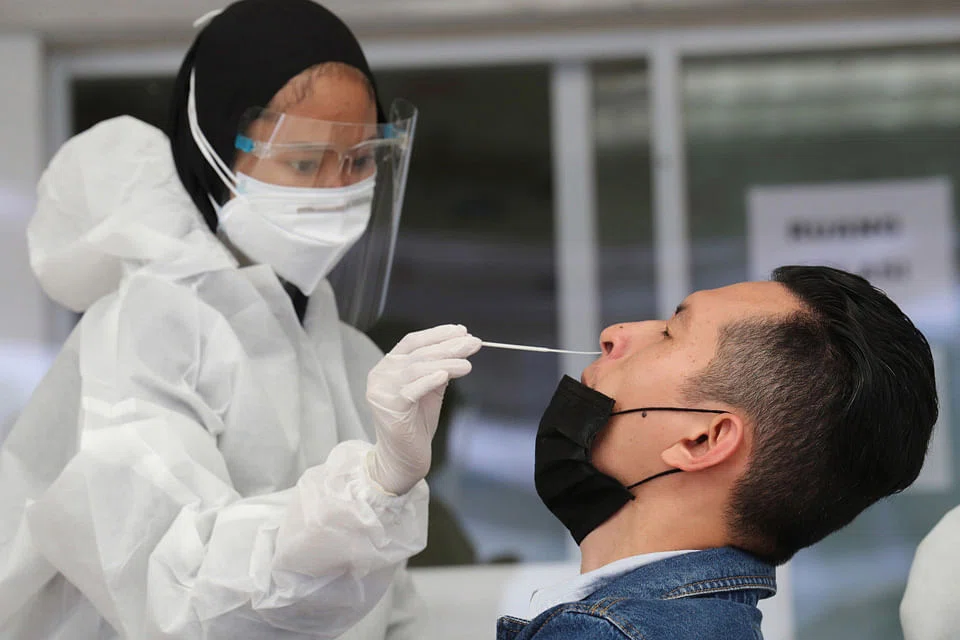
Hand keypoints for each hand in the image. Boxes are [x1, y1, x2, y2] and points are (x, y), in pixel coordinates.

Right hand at [366, 325, 480, 494]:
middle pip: (418, 353)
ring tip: (467, 363)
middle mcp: (381, 374)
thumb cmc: (415, 425)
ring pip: (416, 368)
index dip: (437, 334)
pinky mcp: (389, 408)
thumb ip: (438, 369)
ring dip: (445, 362)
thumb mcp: (430, 391)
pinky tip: (445, 374)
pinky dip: (429, 380)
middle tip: (473, 343)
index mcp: (388, 367)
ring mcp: (381, 391)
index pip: (413, 342)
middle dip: (448, 346)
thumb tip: (458, 347)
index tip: (462, 331)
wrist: (403, 458)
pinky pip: (411, 389)